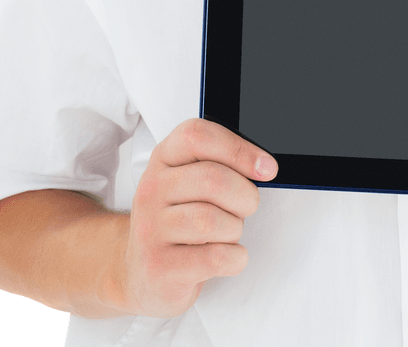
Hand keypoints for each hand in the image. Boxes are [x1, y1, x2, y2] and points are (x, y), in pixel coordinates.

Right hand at [117, 118, 277, 316]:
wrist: (141, 272)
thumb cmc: (178, 221)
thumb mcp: (190, 182)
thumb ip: (219, 164)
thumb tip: (264, 166)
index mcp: (163, 159)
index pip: (198, 135)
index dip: (239, 149)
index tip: (266, 168)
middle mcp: (151, 190)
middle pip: (212, 179)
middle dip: (245, 196)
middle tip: (247, 206)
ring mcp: (150, 230)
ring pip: (213, 221)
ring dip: (235, 229)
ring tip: (227, 234)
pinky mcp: (159, 267)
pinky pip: (215, 257)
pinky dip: (234, 258)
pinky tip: (225, 256)